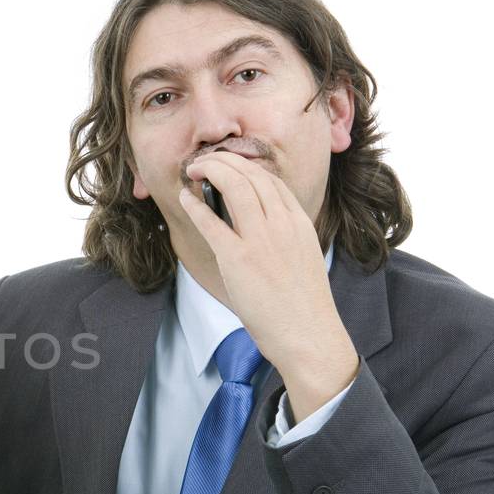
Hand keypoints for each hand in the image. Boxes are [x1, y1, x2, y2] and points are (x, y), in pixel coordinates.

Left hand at [177, 151, 357, 419]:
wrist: (309, 334)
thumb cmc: (304, 305)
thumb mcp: (305, 258)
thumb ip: (286, 237)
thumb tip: (265, 228)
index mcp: (299, 224)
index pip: (272, 181)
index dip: (246, 166)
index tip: (230, 165)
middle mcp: (282, 225)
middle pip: (251, 175)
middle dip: (224, 160)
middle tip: (205, 160)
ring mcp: (260, 240)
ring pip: (234, 186)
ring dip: (210, 170)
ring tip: (194, 168)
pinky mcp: (238, 260)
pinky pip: (211, 222)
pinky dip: (195, 205)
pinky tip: (185, 198)